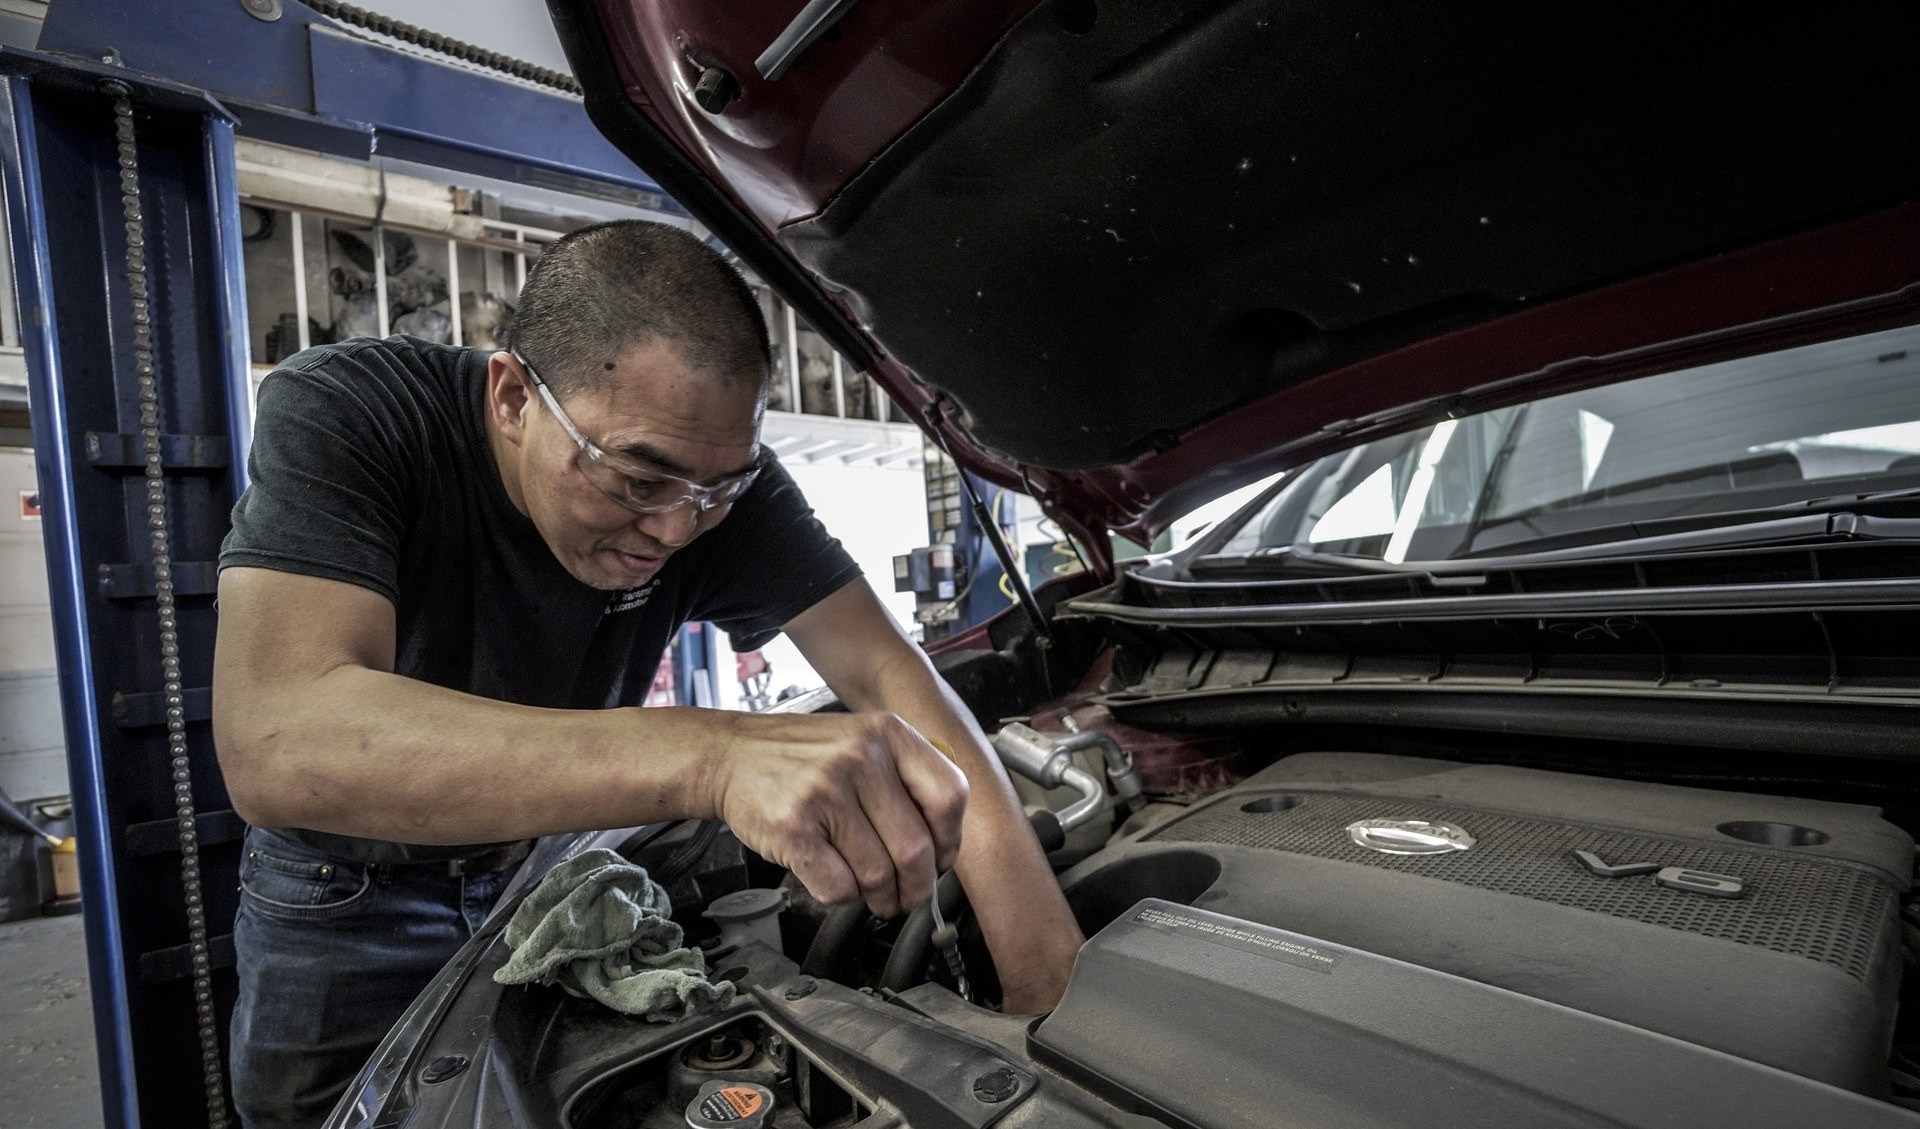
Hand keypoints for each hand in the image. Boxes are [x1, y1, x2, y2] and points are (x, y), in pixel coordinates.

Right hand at [711, 711, 967, 917]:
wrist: (730, 756)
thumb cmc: (801, 758)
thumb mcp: (862, 741)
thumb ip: (906, 779)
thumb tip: (943, 847)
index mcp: (887, 734)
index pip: (949, 796)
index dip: (950, 841)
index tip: (939, 860)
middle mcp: (859, 757)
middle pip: (916, 848)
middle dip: (916, 887)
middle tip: (907, 896)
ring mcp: (823, 791)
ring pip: (877, 874)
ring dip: (879, 897)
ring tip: (873, 894)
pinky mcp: (792, 827)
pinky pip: (838, 886)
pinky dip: (842, 897)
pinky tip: (835, 880)